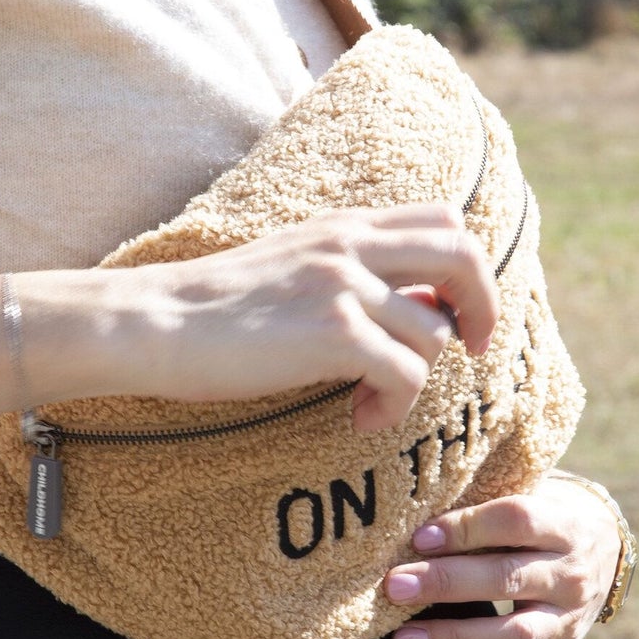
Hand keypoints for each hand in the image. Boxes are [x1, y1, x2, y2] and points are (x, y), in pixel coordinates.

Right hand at [97, 205, 497, 431]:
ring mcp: (345, 287)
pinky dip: (394, 406)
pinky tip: (359, 419)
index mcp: (344, 226)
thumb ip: (352, 274)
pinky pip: (408, 374)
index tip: (459, 313)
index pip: (443, 219)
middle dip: (483, 307)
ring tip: (369, 403)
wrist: (155, 323)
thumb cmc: (215, 310)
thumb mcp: (291, 267)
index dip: (467, 267)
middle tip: (474, 351)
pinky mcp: (334, 335)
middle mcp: (352, 246)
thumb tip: (420, 308)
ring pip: (434, 333)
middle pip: (463, 255)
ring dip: (416, 379)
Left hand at [381, 475, 624, 638]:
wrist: (604, 549)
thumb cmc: (542, 517)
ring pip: (513, 635)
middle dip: (446, 583)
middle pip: (507, 578)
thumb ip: (485, 503)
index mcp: (564, 526)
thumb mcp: (531, 494)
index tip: (419, 537)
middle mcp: (570, 576)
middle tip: (395, 586)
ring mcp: (566, 622)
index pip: (516, 521)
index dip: (467, 528)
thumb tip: (414, 514)